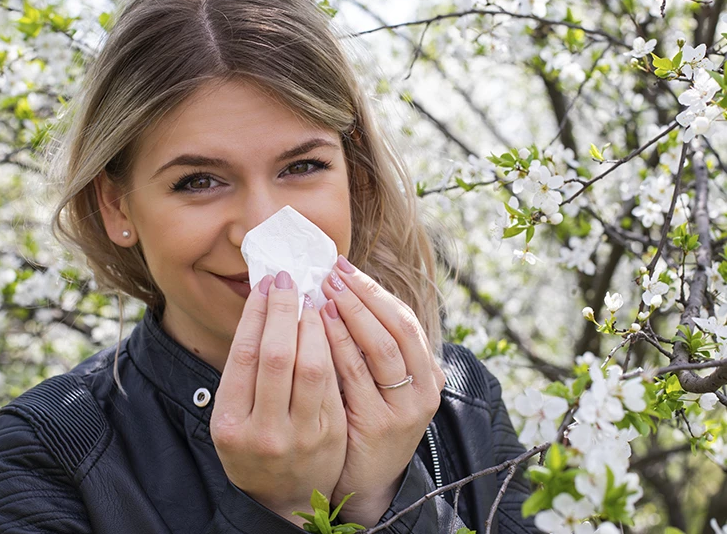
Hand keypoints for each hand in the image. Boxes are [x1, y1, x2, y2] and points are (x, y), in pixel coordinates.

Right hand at [211, 272, 347, 525]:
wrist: (283, 498)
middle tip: (288, 280)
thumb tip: (262, 307)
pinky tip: (331, 324)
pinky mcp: (332, 434)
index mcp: (231, 423)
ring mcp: (301, 435)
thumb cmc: (252, 445)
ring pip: (312, 366)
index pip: (244, 354)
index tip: (265, 284)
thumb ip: (243, 373)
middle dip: (283, 309)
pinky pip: (334, 381)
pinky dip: (332, 346)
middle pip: (276, 355)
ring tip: (311, 298)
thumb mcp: (231, 417)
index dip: (256, 313)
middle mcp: (265, 431)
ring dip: (313, 323)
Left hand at [320, 256, 445, 526]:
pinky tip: (319, 326)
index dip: (374, 290)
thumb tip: (341, 290)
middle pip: (396, 328)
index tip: (345, 267)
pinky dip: (338, 346)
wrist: (368, 480)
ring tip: (325, 291)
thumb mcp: (383, 382)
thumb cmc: (368, 419)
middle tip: (332, 272)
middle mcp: (423, 388)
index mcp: (428, 372)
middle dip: (362, 295)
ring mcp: (404, 409)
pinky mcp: (378, 425)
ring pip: (380, 348)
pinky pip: (355, 376)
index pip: (404, 318)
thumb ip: (371, 344)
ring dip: (351, 314)